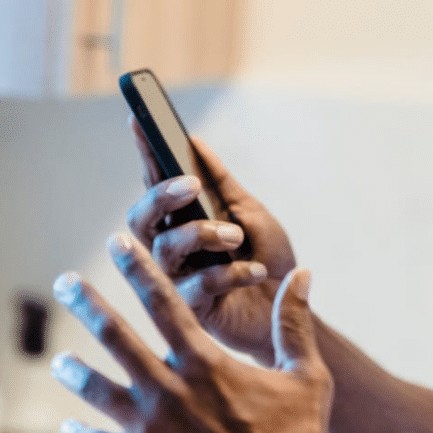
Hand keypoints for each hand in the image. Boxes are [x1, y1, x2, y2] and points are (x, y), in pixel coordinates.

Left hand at [51, 235, 332, 432]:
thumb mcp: (306, 379)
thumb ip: (294, 325)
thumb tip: (302, 275)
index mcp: (206, 365)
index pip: (164, 304)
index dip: (138, 269)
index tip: (118, 241)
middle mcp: (170, 392)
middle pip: (118, 338)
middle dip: (89, 306)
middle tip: (65, 282)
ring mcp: (150, 431)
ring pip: (100, 392)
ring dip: (77, 374)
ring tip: (59, 362)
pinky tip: (70, 426)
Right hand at [127, 117, 295, 362]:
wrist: (292, 306)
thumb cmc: (268, 258)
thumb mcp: (251, 212)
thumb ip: (221, 183)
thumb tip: (194, 140)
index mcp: (183, 219)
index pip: (155, 183)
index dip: (144, 153)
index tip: (139, 121)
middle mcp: (171, 247)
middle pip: (140, 218)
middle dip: (161, 195)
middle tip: (191, 184)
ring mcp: (176, 279)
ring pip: (163, 250)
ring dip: (203, 234)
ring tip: (236, 235)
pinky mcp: (189, 310)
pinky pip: (195, 286)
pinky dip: (230, 272)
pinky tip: (254, 270)